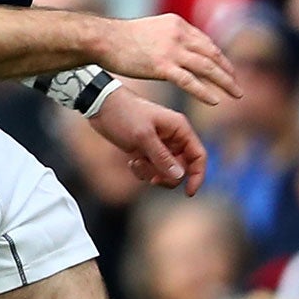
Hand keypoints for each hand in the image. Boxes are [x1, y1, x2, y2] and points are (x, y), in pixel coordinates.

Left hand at [89, 85, 207, 194]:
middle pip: (182, 168)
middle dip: (167, 176)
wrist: (99, 105)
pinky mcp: (145, 150)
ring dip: (152, 173)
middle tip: (152, 177)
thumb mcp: (143, 136)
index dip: (197, 176)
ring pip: (165, 171)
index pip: (199, 156)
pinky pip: (151, 169)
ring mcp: (159, 145)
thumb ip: (161, 157)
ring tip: (136, 162)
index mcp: (179, 129)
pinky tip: (131, 161)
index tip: (188, 192)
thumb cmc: (123, 113)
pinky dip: (142, 171)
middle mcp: (173, 138)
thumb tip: (180, 176)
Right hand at [97, 14, 240, 104]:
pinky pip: (190, 81)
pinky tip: (215, 100)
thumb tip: (173, 49)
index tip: (226, 69)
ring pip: (207, 68)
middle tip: (237, 84)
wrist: (101, 39)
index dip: (218, 57)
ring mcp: (171, 51)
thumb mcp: (149, 30)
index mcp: (177, 24)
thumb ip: (165, 37)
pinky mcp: (162, 66)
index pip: (206, 42)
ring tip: (236, 94)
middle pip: (212, 54)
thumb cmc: (118, 38)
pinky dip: (204, 91)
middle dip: (227, 70)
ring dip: (224, 82)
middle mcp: (179, 35)